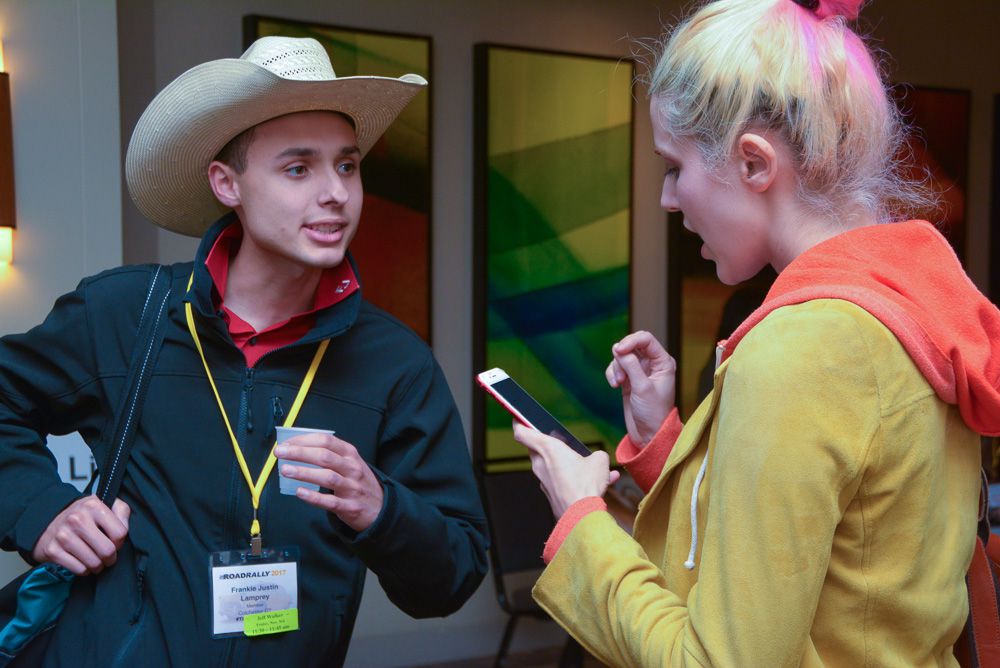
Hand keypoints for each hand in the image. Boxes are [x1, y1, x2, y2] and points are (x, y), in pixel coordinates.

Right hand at [31, 496, 130, 575]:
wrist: (47, 520)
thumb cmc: (82, 515)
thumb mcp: (104, 505)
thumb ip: (121, 512)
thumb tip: (125, 530)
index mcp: (93, 506)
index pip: (120, 533)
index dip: (121, 542)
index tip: (115, 542)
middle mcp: (77, 519)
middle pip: (107, 551)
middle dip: (111, 558)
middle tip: (107, 557)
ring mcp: (63, 535)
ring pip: (94, 563)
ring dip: (98, 566)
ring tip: (95, 560)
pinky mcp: (52, 550)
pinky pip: (79, 570)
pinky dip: (84, 570)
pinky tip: (83, 562)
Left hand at [274, 434, 383, 531]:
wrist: (381, 508)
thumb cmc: (359, 482)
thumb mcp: (351, 462)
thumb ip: (330, 455)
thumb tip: (297, 449)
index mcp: (351, 454)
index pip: (326, 441)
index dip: (304, 440)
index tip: (286, 443)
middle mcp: (352, 468)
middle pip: (324, 456)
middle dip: (299, 452)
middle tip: (280, 453)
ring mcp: (352, 488)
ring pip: (327, 477)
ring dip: (304, 472)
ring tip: (285, 470)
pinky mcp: (349, 507)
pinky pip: (330, 501)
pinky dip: (313, 497)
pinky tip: (299, 492)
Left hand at [513, 422, 619, 517]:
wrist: (581, 517)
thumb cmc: (585, 486)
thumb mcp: (599, 461)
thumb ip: (596, 455)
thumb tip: (598, 459)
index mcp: (548, 448)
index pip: (522, 432)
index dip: (519, 423)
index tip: (518, 418)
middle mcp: (540, 464)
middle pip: (538, 448)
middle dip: (550, 445)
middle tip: (563, 443)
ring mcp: (543, 480)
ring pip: (552, 466)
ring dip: (567, 464)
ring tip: (591, 468)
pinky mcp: (549, 494)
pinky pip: (561, 481)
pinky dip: (574, 480)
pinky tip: (597, 484)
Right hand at [605, 330, 675, 445]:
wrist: (648, 434)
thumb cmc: (653, 413)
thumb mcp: (642, 387)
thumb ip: (631, 365)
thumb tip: (618, 348)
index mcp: (663, 363)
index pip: (646, 339)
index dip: (631, 341)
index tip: (619, 351)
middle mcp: (653, 364)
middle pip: (633, 345)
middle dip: (622, 355)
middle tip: (619, 371)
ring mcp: (640, 371)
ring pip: (622, 356)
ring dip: (616, 367)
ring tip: (619, 383)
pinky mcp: (629, 379)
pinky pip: (617, 367)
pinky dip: (612, 373)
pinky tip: (615, 385)